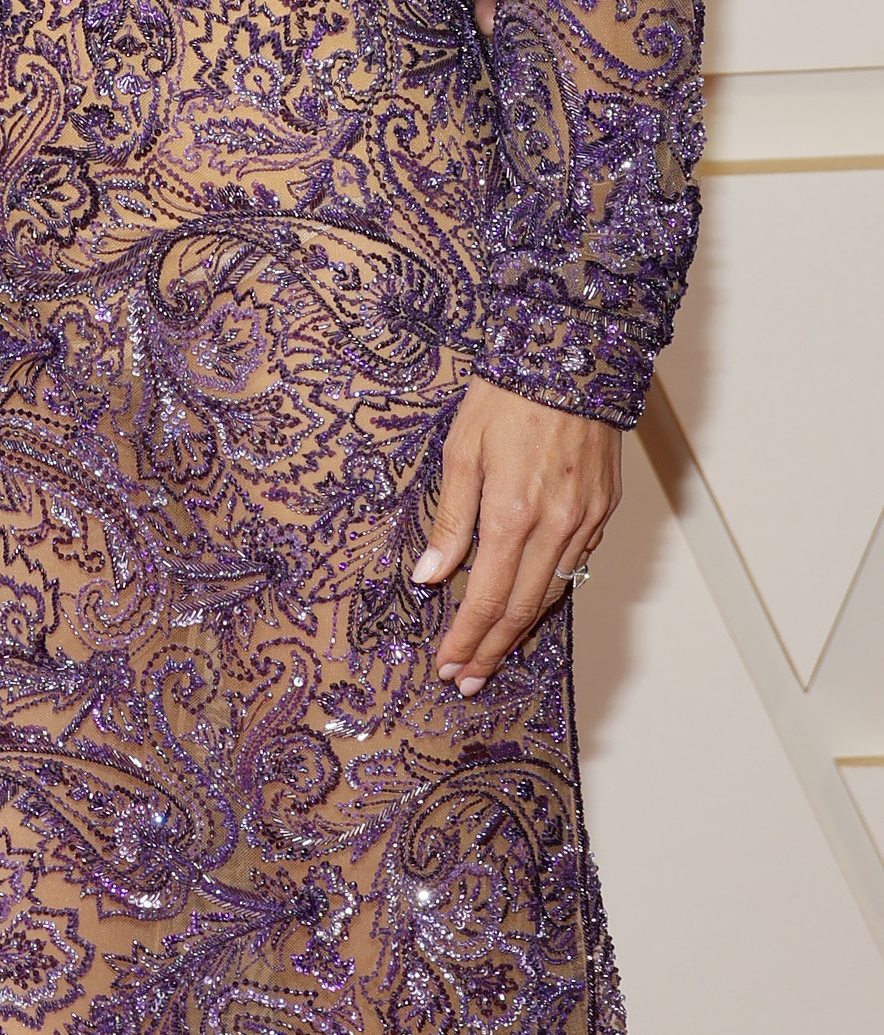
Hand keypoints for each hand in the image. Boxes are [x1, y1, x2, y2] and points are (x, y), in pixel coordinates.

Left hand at [412, 377, 619, 690]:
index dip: (466, 639)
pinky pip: (574, 564)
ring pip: (553, 591)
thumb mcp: (460, 451)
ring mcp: (586, 520)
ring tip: (493, 654)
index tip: (448, 667)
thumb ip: (449, 521)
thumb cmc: (506, 396)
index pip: (488, 598)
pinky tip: (531, 603)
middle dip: (492, 649)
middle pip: (523, 608)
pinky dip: (550, 591)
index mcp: (513, 514)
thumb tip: (432, 578)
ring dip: (522, 628)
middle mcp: (557, 526)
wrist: (570, 354)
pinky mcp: (603, 509)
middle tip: (468, 680)